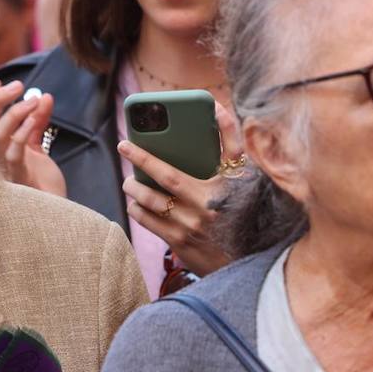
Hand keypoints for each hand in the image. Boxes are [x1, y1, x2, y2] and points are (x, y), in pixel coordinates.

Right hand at [0, 78, 66, 195]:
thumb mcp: (35, 146)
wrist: (53, 209)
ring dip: (14, 113)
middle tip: (17, 85)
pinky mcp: (14, 175)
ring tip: (32, 100)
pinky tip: (34, 117)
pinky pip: (14, 149)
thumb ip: (37, 122)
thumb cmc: (39, 180)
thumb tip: (44, 95)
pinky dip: (24, 130)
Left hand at [119, 101, 241, 277]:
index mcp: (232, 186)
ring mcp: (193, 224)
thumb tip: (218, 114)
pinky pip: (148, 220)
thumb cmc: (243, 220)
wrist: (246, 265)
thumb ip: (234, 154)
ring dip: (134, 187)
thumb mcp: (247, 187)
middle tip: (124, 145)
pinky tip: (135, 203)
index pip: (227, 147)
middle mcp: (211, 204)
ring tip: (129, 182)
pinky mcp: (180, 242)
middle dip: (143, 158)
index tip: (205, 106)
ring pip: (152, 199)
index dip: (221, 123)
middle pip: (169, 175)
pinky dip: (138, 208)